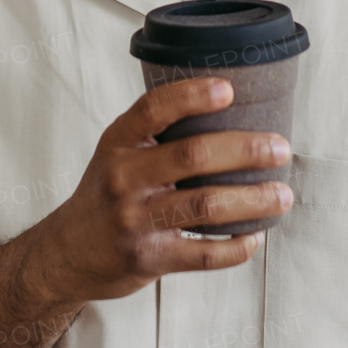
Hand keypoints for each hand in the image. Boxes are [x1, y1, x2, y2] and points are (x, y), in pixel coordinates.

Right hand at [31, 78, 291, 305]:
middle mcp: (123, 177)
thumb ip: (157, 132)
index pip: (154, 109)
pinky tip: (255, 236)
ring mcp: (135, 220)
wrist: (65, 254)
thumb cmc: (106, 193)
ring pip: (206, 205)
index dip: (192, 96)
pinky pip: (203, 254)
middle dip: (246, 149)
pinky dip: (237, 247)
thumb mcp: (117, 152)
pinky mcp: (148, 258)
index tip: (230, 89)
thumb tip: (229, 104)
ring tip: (282, 194)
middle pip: (193, 155)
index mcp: (118, 142)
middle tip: (280, 148)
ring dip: (253, 199)